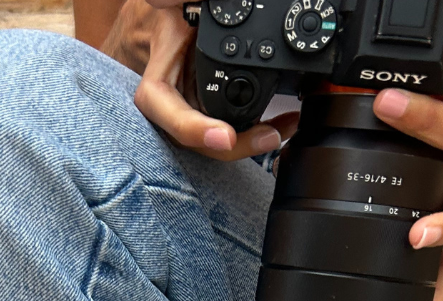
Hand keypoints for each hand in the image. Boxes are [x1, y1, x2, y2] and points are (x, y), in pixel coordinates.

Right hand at [106, 0, 294, 160]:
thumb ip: (175, 1)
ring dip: (251, 142)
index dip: (193, 129)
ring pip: (215, 142)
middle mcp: (173, 104)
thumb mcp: (171, 4)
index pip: (166, 111)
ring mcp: (192, 113)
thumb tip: (184, 1)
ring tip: (284, 128)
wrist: (167, 25)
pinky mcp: (210, 114)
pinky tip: (281, 124)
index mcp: (158, 79)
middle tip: (269, 136)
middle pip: (198, 140)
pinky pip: (229, 129)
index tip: (225, 136)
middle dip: (235, 145)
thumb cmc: (170, 16)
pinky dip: (255, 131)